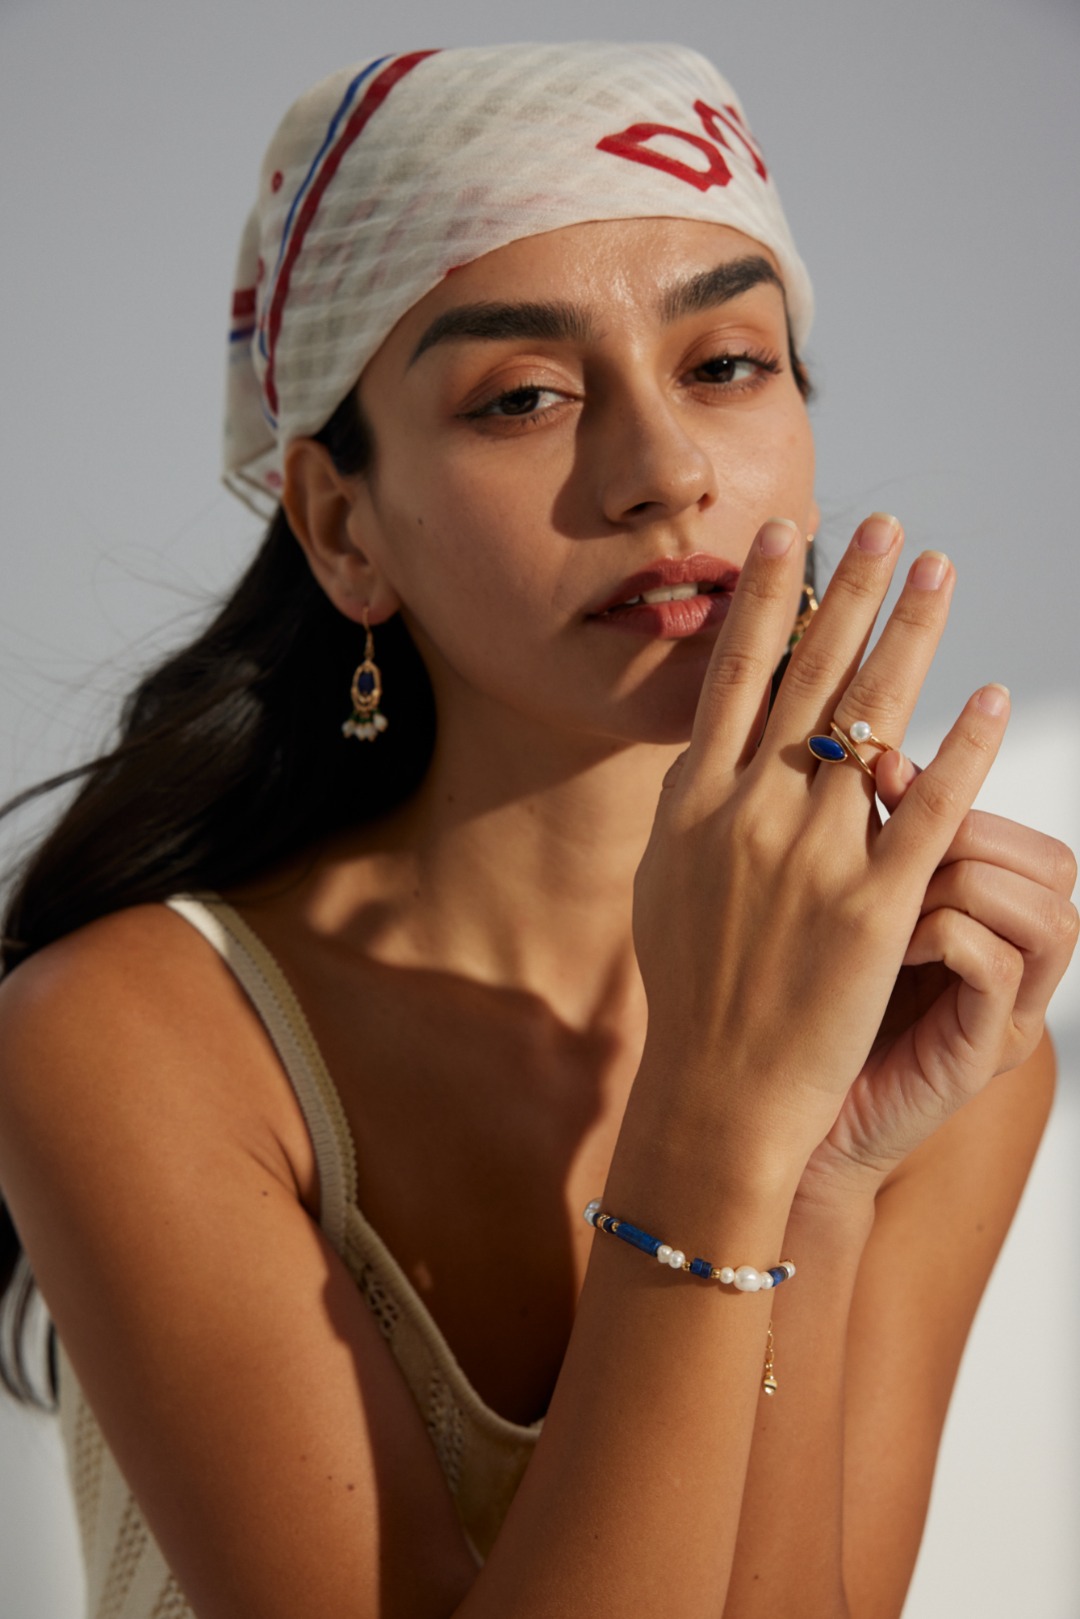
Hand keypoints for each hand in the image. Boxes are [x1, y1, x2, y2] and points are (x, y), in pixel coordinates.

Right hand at [632, 515, 1009, 1176]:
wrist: (715, 1089)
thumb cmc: (689, 988)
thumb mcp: (666, 878)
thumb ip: (694, 804)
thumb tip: (713, 745)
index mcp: (694, 799)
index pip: (736, 673)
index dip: (767, 596)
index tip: (791, 531)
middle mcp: (749, 811)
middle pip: (811, 675)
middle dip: (853, 590)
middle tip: (888, 525)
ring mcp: (811, 856)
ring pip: (870, 722)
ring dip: (912, 635)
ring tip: (942, 572)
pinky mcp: (872, 907)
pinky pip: (926, 811)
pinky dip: (962, 751)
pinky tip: (989, 697)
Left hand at [805, 761, 1078, 1186]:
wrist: (771, 1112)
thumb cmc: (801, 998)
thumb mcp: (840, 902)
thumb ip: (868, 834)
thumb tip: (873, 746)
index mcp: (983, 919)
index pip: (1022, 834)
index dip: (962, 790)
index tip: (884, 769)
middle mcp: (1013, 963)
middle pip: (1052, 863)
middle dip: (968, 835)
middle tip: (892, 846)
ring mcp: (1006, 1010)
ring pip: (1043, 910)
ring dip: (960, 886)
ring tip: (891, 901)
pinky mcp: (984, 1052)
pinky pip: (1000, 964)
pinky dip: (946, 935)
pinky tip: (888, 941)